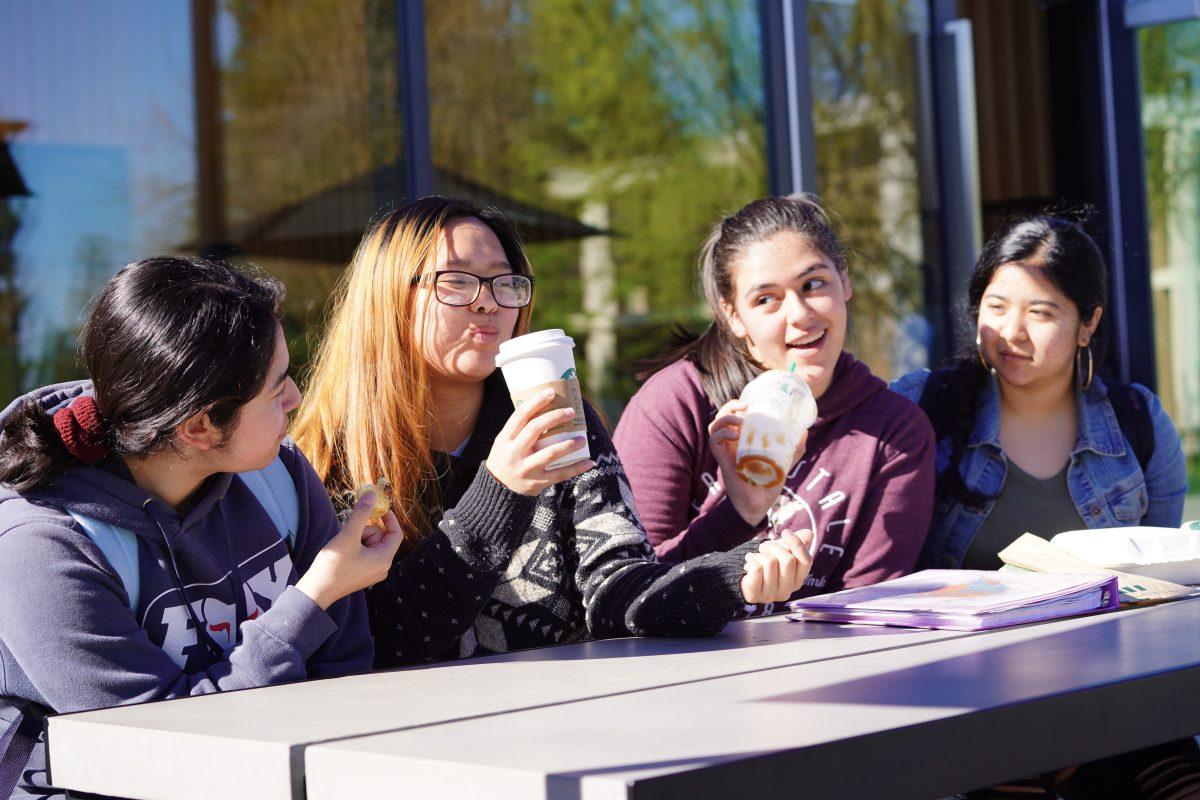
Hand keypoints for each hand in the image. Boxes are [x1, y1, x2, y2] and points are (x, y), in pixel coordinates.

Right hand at [296, 491, 405, 609]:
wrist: (316, 591)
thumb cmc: (333, 565)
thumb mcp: (348, 535)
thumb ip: (361, 514)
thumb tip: (372, 495)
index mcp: (384, 559)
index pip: (396, 533)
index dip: (389, 518)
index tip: (379, 507)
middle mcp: (382, 567)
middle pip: (380, 538)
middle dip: (364, 531)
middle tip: (349, 535)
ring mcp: (372, 572)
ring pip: (370, 544)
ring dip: (357, 539)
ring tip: (342, 547)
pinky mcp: (363, 574)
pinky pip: (364, 553)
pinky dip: (354, 547)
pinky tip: (341, 554)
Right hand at [485, 388, 593, 495]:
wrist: (497, 490)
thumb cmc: (506, 458)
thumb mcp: (504, 442)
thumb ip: (521, 429)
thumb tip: (546, 407)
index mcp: (504, 439)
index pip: (520, 416)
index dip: (535, 402)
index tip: (551, 392)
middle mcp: (514, 453)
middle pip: (535, 429)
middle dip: (555, 417)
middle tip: (571, 412)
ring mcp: (525, 469)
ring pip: (550, 453)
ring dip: (569, 444)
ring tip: (582, 438)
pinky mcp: (537, 482)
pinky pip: (560, 474)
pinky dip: (576, 468)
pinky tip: (589, 462)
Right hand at [708, 399, 808, 525]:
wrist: (758, 505)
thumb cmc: (767, 485)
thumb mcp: (784, 462)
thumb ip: (793, 448)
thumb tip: (804, 431)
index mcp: (743, 441)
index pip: (734, 417)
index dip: (738, 406)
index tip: (752, 402)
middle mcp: (732, 444)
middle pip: (723, 417)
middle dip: (730, 407)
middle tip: (745, 406)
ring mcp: (726, 452)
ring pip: (715, 426)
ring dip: (724, 418)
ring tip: (739, 420)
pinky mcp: (723, 460)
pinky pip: (714, 442)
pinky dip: (722, 433)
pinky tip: (734, 435)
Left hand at [740, 529, 813, 603]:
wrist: (741, 576)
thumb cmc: (765, 562)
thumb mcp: (781, 550)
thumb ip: (797, 542)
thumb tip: (809, 534)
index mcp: (798, 580)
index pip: (806, 561)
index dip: (798, 544)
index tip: (786, 532)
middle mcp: (787, 591)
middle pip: (788, 560)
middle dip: (773, 547)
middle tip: (763, 547)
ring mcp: (771, 595)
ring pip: (770, 562)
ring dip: (758, 554)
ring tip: (753, 557)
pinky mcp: (755, 595)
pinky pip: (757, 569)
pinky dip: (750, 561)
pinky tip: (748, 565)